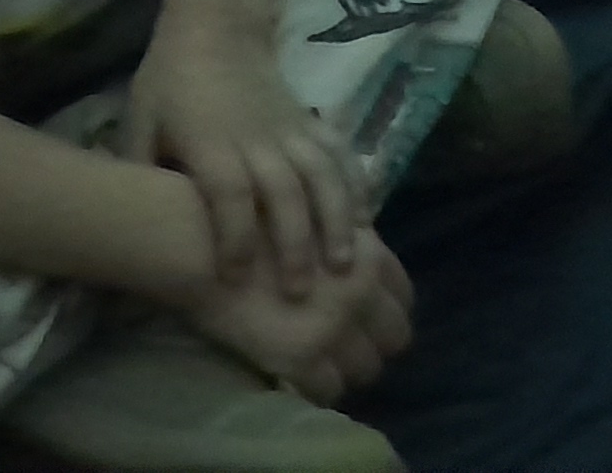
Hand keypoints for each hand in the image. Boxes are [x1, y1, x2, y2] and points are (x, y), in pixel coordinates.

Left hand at [121, 18, 359, 302]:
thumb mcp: (140, 124)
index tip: (233, 277)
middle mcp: (257, 138)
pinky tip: (366, 221)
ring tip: (347, 264)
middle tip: (302, 293)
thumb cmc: (170, 81)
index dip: (232, 235)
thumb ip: (140, 175)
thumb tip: (129, 232)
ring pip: (322, 175)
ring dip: (336, 220)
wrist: (216, 25)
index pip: (228, 192)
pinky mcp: (311, 121)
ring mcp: (291, 128)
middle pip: (284, 191)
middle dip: (295, 243)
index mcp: (210, 142)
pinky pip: (340, 155)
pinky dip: (356, 186)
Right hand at [178, 226, 413, 406]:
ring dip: (348, 371)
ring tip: (324, 370)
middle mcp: (361, 291)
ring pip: (366, 369)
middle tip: (349, 353)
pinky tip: (301, 382)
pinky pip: (327, 390)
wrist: (207, 245)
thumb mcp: (317, 222)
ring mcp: (334, 325)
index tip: (368, 325)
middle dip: (376, 347)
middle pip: (396, 337)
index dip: (388, 314)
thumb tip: (354, 268)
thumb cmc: (254, 224)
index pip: (404, 297)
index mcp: (369, 255)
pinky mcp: (300, 357)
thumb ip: (344, 245)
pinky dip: (318, 390)